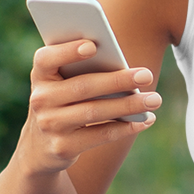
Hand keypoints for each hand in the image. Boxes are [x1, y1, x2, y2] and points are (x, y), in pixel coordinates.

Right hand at [23, 39, 159, 174]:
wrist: (39, 147)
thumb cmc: (61, 102)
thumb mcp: (61, 84)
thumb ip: (80, 70)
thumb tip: (124, 66)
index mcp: (40, 75)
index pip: (46, 59)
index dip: (67, 51)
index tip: (93, 46)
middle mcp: (40, 99)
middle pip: (83, 86)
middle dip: (118, 80)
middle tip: (147, 75)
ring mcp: (50, 125)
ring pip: (95, 112)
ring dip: (129, 105)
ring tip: (154, 100)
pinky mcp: (63, 147)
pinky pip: (100, 135)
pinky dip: (125, 127)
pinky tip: (145, 120)